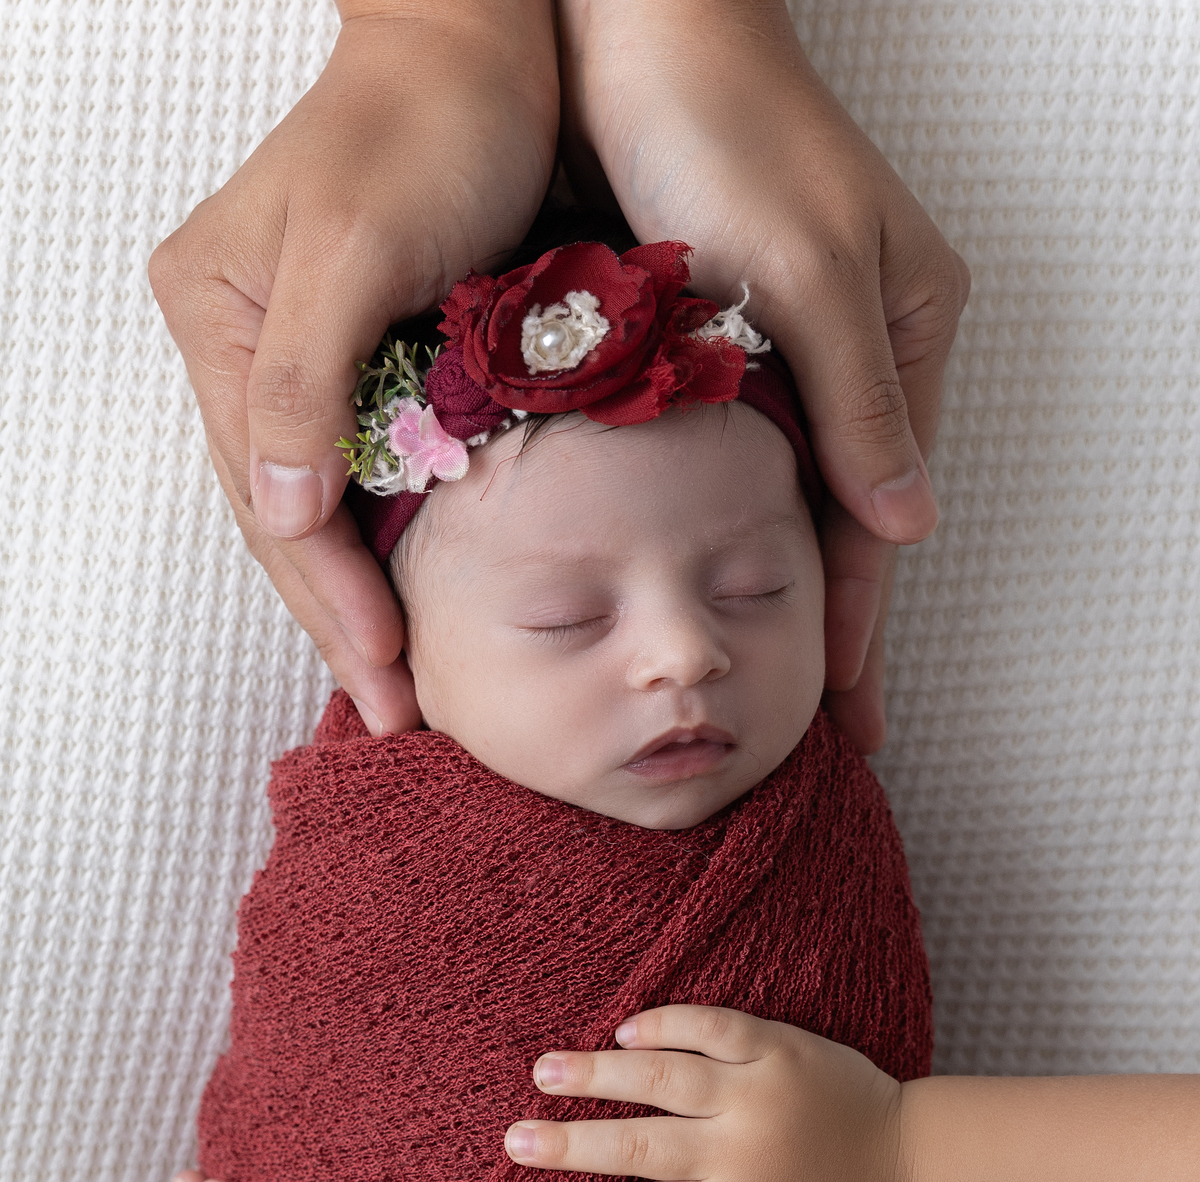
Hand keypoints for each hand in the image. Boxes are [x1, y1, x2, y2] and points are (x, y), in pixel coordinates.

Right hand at [149, 2, 557, 735]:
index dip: (331, 594)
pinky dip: (391, 550)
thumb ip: (306, 375)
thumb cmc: (427, 124)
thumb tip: (281, 506)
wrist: (490, 47)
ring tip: (402, 688)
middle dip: (341, 622)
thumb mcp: (358, 245)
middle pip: (287, 519)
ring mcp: (298, 361)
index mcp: (216, 321)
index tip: (390, 672)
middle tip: (395, 713)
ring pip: (322, 511)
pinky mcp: (360, 363)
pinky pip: (366, 479)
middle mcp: (243, 350)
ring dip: (360, 602)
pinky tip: (416, 606)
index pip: (271, 494)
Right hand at [507, 1006, 907, 1181]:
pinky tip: (624, 1029)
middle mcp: (741, 1147)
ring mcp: (758, 1090)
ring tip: (544, 1072)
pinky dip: (666, 1022)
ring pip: (664, 1076)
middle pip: (639, 1142)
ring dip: (598, 1073)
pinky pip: (713, 1025)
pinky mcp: (778, 1045)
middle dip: (569, 1141)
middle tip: (514, 1139)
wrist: (911, 1160)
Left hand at [557, 0, 969, 751]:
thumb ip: (856, 403)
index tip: (845, 718)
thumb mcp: (808, 275)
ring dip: (756, 587)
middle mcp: (848, 351)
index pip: (881, 514)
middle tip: (804, 732)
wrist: (623, 23)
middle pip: (834, 520)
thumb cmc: (723, 126)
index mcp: (904, 336)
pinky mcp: (702, 340)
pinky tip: (683, 587)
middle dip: (821, 624)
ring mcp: (777, 350)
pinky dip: (703, 527)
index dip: (861, 623)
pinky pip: (714, 459)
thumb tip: (908, 525)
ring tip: (747, 683)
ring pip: (773, 499)